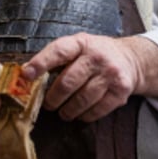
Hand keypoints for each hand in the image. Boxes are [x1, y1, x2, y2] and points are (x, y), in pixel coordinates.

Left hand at [22, 34, 143, 122]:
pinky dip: (84, 116)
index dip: (41, 63)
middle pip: (68, 82)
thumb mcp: (78, 46)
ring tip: (63, 112)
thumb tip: (27, 74)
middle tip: (48, 104)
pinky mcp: (121, 91)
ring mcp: (111, 74)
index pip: (59, 51)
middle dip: (53, 98)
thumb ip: (56, 58)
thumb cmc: (95, 55)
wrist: (131, 59)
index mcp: (82, 43)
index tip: (26, 74)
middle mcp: (97, 57)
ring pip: (82, 100)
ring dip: (68, 111)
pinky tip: (81, 113)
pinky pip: (97, 110)